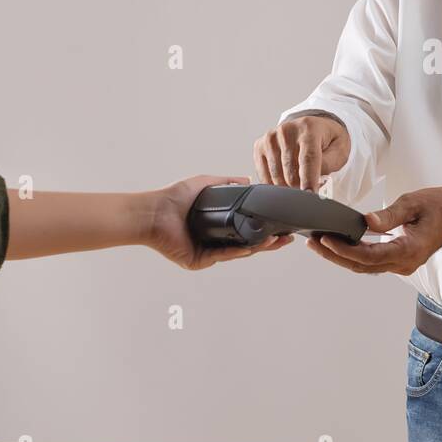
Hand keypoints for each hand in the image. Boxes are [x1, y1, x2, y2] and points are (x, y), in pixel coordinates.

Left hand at [144, 175, 293, 270]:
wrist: (153, 211)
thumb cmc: (172, 198)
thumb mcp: (205, 183)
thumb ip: (226, 182)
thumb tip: (247, 179)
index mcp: (217, 226)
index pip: (246, 229)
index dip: (264, 227)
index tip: (282, 224)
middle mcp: (214, 241)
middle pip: (248, 243)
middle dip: (269, 242)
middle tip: (287, 237)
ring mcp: (208, 252)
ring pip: (239, 252)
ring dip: (259, 247)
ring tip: (276, 241)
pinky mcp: (199, 261)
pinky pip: (222, 256)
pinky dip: (238, 252)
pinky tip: (251, 247)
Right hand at [254, 115, 349, 191]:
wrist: (312, 127)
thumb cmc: (327, 141)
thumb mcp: (339, 151)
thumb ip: (328, 166)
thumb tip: (312, 183)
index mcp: (309, 128)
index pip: (308, 159)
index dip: (309, 180)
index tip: (310, 196)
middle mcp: (287, 130)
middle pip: (291, 172)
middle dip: (301, 186)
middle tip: (310, 185)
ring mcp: (270, 138)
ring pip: (277, 177)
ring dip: (288, 186)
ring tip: (299, 179)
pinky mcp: (259, 146)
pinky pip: (264, 176)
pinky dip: (276, 183)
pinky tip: (286, 177)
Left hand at [304, 185, 441, 275]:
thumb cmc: (439, 205)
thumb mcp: (413, 203)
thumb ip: (388, 215)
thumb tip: (365, 221)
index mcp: (409, 250)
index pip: (369, 256)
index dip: (344, 250)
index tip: (325, 239)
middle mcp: (405, 263)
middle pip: (362, 266)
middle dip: (335, 255)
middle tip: (312, 243)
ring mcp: (403, 265)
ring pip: (366, 267)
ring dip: (342, 257)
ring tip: (319, 243)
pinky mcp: (400, 260)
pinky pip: (373, 262)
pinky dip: (354, 255)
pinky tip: (340, 244)